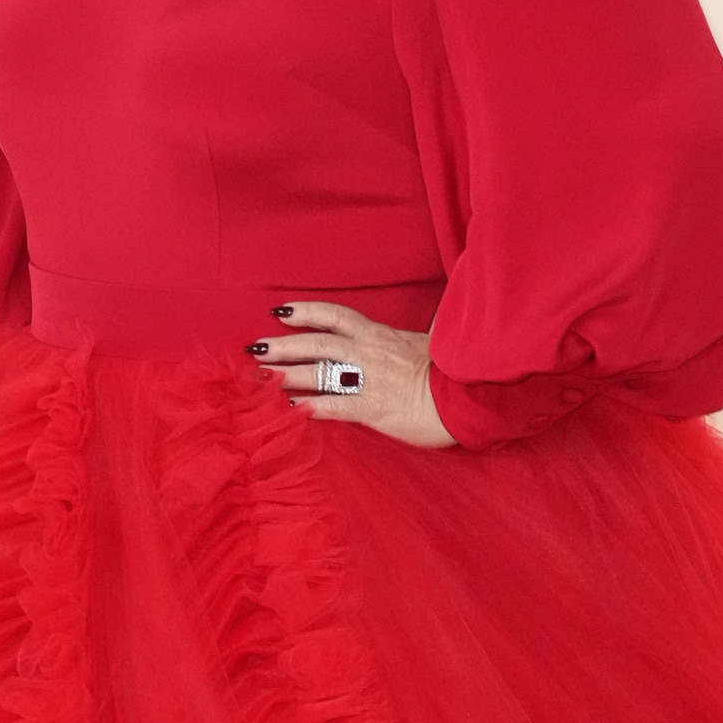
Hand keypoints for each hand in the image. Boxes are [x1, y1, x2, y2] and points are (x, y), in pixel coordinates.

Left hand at [251, 301, 454, 448]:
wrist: (466, 395)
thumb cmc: (452, 371)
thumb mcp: (428, 343)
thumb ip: (410, 340)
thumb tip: (415, 335)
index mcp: (380, 335)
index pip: (335, 316)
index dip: (306, 312)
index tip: (281, 311)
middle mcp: (367, 352)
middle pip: (315, 343)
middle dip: (282, 344)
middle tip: (255, 348)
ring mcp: (366, 380)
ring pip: (315, 372)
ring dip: (284, 374)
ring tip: (259, 377)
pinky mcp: (369, 408)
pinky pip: (330, 406)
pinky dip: (306, 407)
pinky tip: (287, 411)